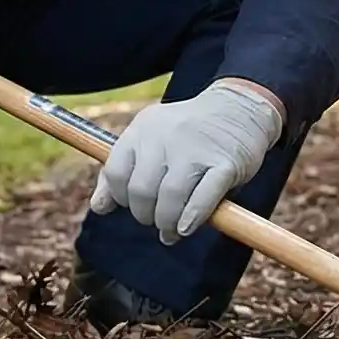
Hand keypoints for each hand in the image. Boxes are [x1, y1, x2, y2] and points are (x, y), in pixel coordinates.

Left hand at [89, 79, 284, 243]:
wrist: (240, 107)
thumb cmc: (190, 134)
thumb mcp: (151, 142)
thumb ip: (124, 171)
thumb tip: (98, 207)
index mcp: (142, 129)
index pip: (116, 173)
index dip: (120, 199)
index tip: (134, 206)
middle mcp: (166, 136)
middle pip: (141, 190)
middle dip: (146, 215)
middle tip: (158, 222)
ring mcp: (196, 149)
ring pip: (171, 197)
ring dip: (168, 222)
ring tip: (173, 230)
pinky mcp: (226, 163)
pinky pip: (203, 197)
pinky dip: (193, 217)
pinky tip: (188, 227)